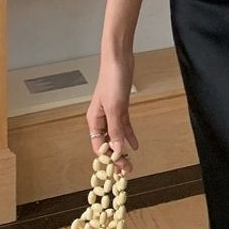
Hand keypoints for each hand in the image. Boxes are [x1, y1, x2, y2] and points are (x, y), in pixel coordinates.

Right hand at [87, 51, 137, 176]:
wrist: (119, 58)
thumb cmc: (112, 79)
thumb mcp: (115, 107)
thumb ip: (116, 129)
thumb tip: (118, 150)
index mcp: (94, 120)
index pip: (99, 147)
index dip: (108, 159)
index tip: (118, 170)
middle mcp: (101, 119)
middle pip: (107, 143)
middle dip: (116, 157)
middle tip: (126, 170)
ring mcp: (111, 113)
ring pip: (116, 136)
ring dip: (122, 148)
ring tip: (130, 162)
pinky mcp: (120, 107)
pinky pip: (123, 126)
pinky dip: (128, 135)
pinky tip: (134, 145)